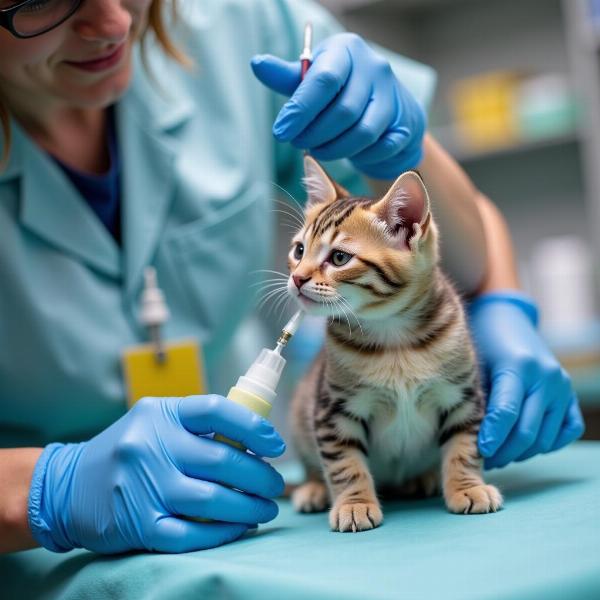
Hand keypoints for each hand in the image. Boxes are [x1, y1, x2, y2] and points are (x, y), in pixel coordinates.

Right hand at [28, 395, 285, 553]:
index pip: (217, 411)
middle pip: (223, 460)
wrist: (68, 486)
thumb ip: (197, 426)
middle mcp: (151, 446)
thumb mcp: (156, 421)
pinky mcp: (137, 524)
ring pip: (213, 500)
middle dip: (260, 476)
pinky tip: (239, 528)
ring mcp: (143, 487)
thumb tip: (254, 440)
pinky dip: (223, 533)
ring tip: (266, 509)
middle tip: (275, 485)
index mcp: (161, 414)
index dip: (255, 427)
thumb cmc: (128, 449)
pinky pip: (191, 533)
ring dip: (249, 508)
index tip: (276, 445)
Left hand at [251, 32, 425, 178]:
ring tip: (316, 151)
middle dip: (315, 134)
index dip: (300, 110)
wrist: (386, 105)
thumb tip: (257, 64)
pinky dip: (359, 156)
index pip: (323, 80)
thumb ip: (288, 77)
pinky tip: (344, 154)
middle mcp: (374, 69)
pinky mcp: (405, 123)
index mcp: (348, 51)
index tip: (281, 132)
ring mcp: (393, 97)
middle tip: (298, 143)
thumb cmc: (341, 90)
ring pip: (362, 132)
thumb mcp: (314, 78)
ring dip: (334, 149)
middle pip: (343, 111)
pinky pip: (380, 147)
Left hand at [468, 291, 584, 468]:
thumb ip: (478, 398)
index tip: (478, 454)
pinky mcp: (571, 394)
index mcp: (518, 365)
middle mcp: (546, 377)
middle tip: (484, 461)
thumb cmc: (481, 343)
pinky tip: (526, 443)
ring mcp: (563, 386)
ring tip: (499, 454)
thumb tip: (469, 438)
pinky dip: (548, 443)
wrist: (506, 320)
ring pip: (545, 437)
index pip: (506, 412)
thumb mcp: (474, 364)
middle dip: (503, 452)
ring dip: (521, 452)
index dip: (492, 437)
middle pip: (527, 431)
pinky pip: (567, 431)